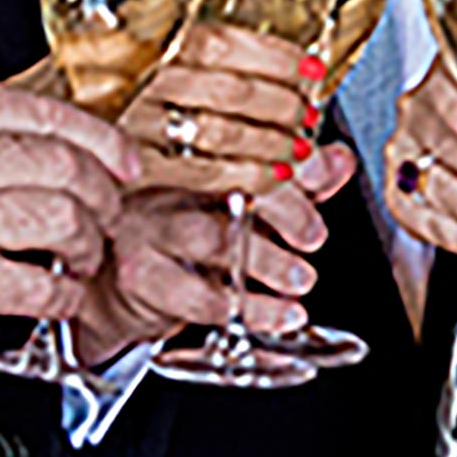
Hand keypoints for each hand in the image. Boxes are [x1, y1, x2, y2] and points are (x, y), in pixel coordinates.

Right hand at [0, 76, 129, 350]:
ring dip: (88, 244)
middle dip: (103, 196)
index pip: (47, 114)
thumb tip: (40, 141)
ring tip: (81, 256)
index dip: (102, 140)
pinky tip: (55, 294)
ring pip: (62, 220)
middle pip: (66, 166)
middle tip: (107, 214)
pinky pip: (37, 284)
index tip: (123, 161)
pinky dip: (60, 294)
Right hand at [84, 146, 346, 353]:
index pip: (242, 142)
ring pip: (209, 236)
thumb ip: (294, 182)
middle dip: (281, 207)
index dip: (285, 155)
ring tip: (301, 280)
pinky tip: (278, 314)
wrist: (117, 281)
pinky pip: (191, 292)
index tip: (318, 173)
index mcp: (193, 152)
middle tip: (313, 236)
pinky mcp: (139, 273)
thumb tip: (339, 159)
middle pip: (226, 181)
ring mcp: (147, 225)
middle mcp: (165, 181)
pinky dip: (243, 307)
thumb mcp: (242, 202)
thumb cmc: (181, 233)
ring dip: (264, 260)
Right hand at [116, 21, 330, 196]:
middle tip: (308, 113)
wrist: (42, 129)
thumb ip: (199, 45)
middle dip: (283, 105)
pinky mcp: (134, 168)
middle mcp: (140, 78)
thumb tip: (288, 58)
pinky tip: (272, 177)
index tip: (311, 67)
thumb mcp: (137, 47)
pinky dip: (246, 175)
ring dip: (272, 142)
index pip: (222, 42)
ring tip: (298, 147)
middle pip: (231, 90)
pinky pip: (203, 173)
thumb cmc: (101, 85)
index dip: (276, 57)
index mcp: (145, 38)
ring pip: (222, 133)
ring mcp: (135, 124)